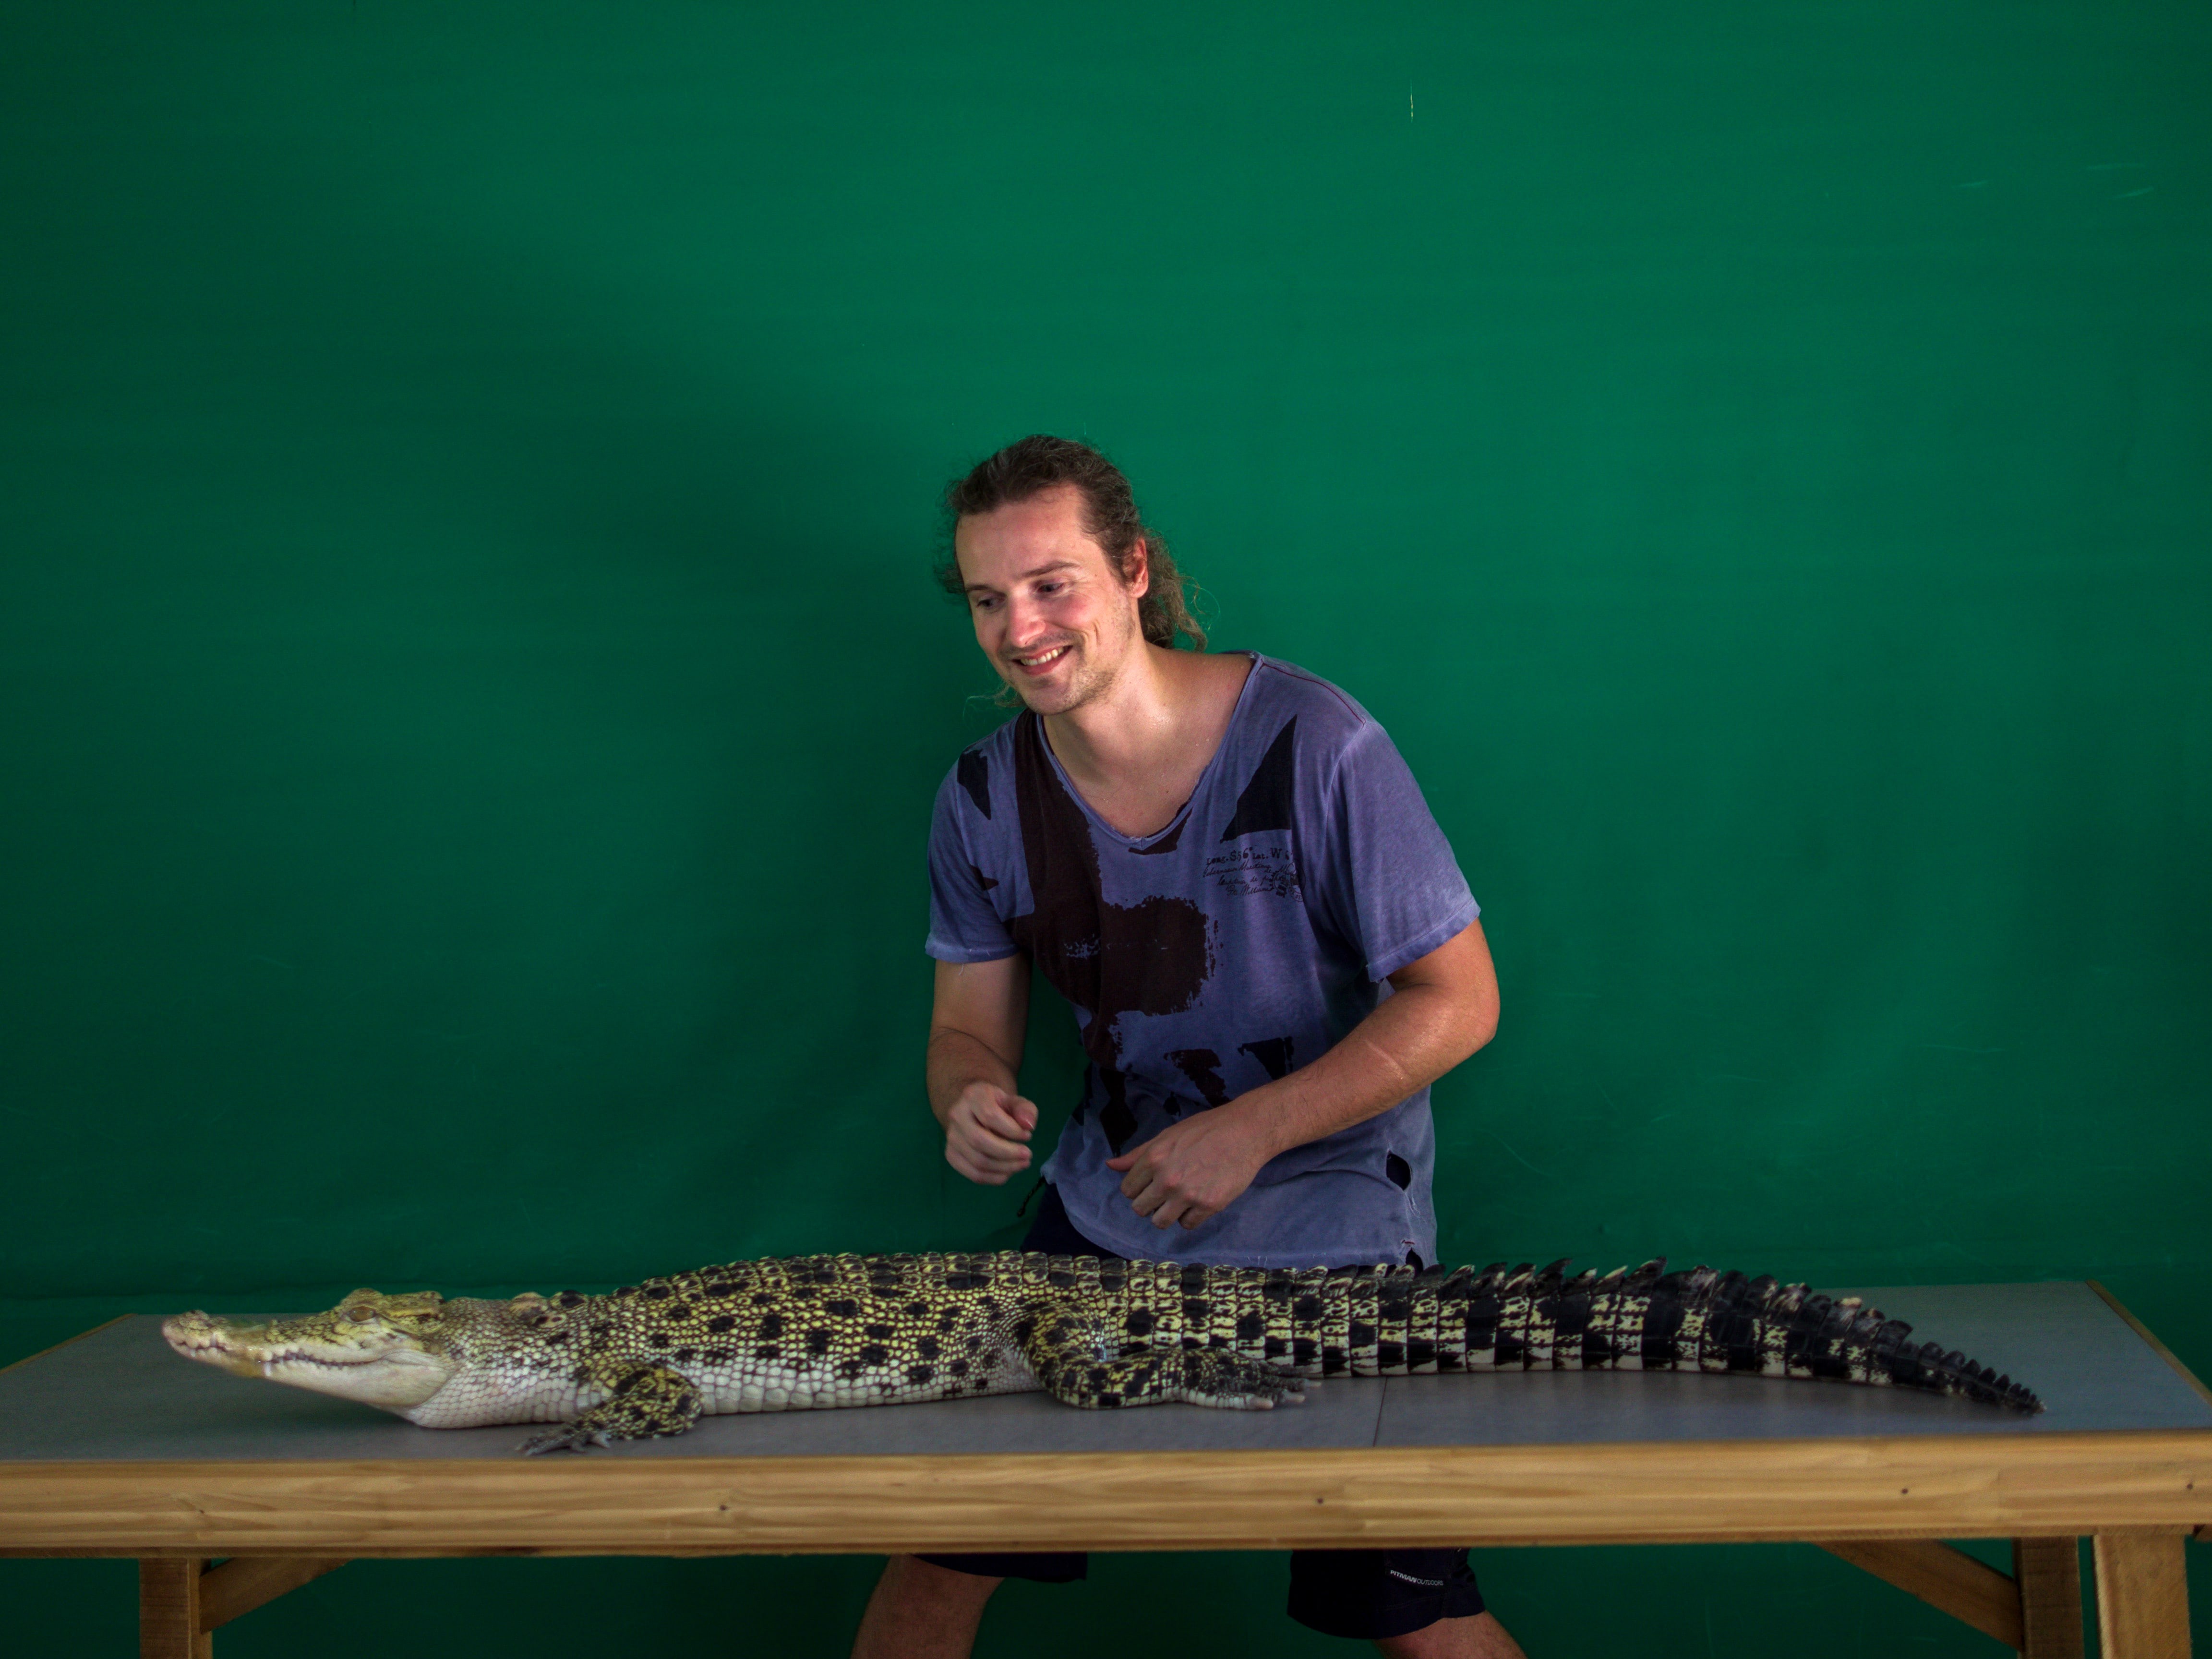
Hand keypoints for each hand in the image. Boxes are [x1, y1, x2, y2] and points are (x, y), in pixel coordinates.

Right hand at [942, 1082, 1036, 1184]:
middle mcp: (956, 1115)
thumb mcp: (1015, 1102)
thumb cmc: (1000, 1106)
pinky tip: (1008, 1172)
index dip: (1012, 1130)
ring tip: (1022, 1164)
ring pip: (977, 1161)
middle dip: (1008, 1153)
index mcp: (972, 1096)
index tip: (1028, 1135)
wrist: (977, 1111)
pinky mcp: (951, 1155)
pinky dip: (994, 1178)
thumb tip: (1027, 1125)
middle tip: (1028, 1156)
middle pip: (980, 1141)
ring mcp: (951, 1137)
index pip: (990, 1116)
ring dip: (1004, 1168)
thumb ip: (1025, 1110)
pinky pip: (972, 1174)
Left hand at [1105, 1108, 1271, 1230]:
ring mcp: (1188, 1195)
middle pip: (1140, 1209)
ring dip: (1166, 1214)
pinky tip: (1197, 1202)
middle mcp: (1167, 1179)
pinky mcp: (1209, 1206)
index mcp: (1154, 1158)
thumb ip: (1138, 1154)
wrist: (1245, 1132)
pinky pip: (1187, 1225)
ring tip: (1179, 1201)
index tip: (1150, 1184)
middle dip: (1150, 1203)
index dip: (1137, 1188)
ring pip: (1160, 1222)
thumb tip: (1110, 1165)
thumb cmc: (1205, 1129)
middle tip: (1165, 1193)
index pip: (1128, 1189)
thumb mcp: (1167, 1136)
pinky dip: (1189, 1217)